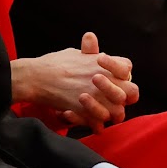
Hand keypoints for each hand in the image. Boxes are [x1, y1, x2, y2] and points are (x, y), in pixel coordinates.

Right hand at [12, 33, 137, 131]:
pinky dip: (96, 125)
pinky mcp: (83, 108)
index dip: (122, 74)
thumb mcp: (74, 53)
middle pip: (131, 91)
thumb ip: (88, 51)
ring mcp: (94, 94)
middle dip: (124, 96)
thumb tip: (93, 43)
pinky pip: (99, 123)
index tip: (112, 77)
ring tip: (103, 113)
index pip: (127, 68)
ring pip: (119, 111)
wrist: (35, 76)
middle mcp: (102, 78)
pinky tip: (92, 123)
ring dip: (112, 113)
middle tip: (112, 99)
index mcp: (100, 62)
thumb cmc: (53, 63)